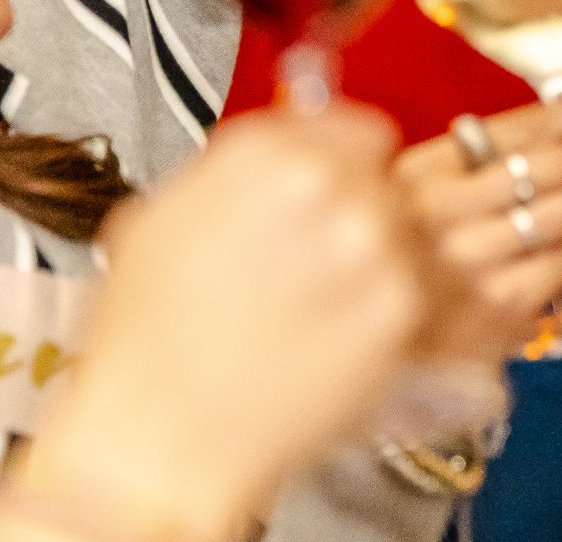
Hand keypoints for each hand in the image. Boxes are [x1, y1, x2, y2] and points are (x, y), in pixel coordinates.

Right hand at [17, 105, 424, 540]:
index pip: (354, 126)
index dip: (342, 161)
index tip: (333, 186)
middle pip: (383, 178)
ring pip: (404, 230)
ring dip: (377, 257)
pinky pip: (414, 287)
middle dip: (357, 210)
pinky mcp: (400, 305)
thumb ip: (236, 171)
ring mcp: (372, 244)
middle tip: (317, 257)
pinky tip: (336, 335)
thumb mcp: (162, 219)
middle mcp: (327, 184)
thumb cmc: (147, 339)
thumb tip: (285, 144)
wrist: (160, 436)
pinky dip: (387, 308)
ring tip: (321, 304)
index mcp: (267, 152)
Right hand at [393, 95, 561, 362]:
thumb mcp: (419, 198)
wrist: (373, 347)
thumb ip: (478, 163)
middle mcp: (442, 209)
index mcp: (423, 170)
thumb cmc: (408, 263)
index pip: (521, 127)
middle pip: (558, 165)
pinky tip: (558, 268)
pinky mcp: (497, 309)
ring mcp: (470, 261)